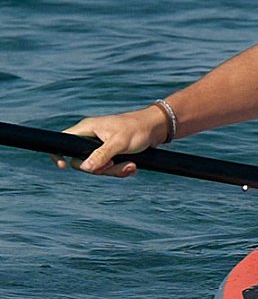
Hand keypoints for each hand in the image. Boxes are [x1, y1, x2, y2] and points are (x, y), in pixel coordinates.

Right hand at [52, 107, 167, 176]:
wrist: (157, 128)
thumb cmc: (138, 129)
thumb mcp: (119, 143)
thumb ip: (101, 155)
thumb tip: (84, 168)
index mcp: (88, 129)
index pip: (63, 140)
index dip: (58, 153)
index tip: (63, 166)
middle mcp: (91, 138)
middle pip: (82, 162)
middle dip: (100, 169)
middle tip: (115, 164)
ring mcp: (101, 147)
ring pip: (97, 167)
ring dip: (114, 170)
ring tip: (131, 166)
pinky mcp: (111, 154)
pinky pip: (109, 168)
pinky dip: (120, 169)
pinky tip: (133, 167)